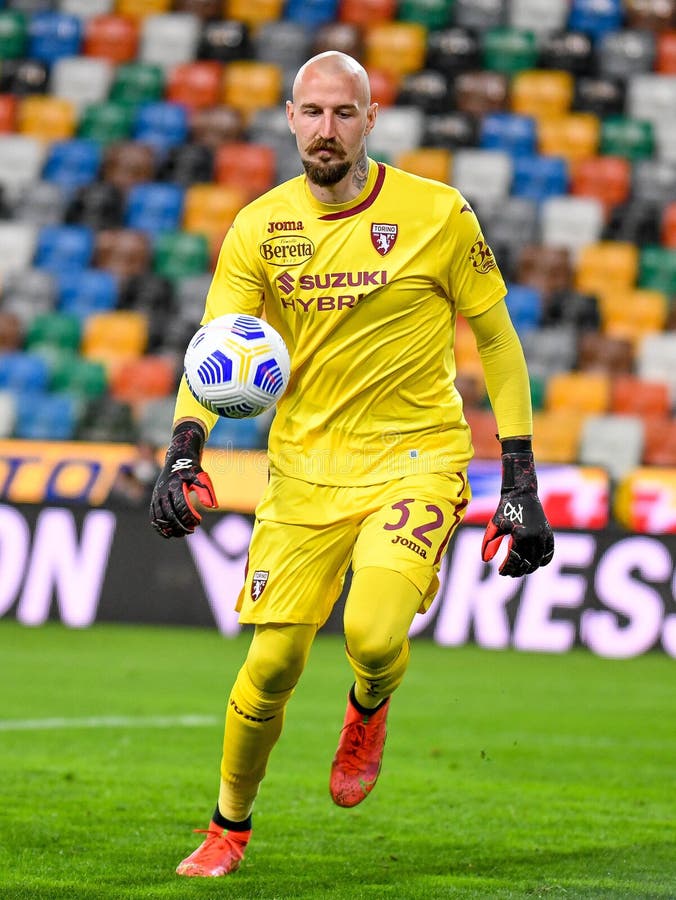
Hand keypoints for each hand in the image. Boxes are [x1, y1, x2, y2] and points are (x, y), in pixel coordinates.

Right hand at [150, 421, 216, 538]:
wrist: (177, 459)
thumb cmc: (192, 469)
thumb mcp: (201, 476)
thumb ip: (206, 490)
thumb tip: (213, 506)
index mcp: (175, 485)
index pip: (181, 506)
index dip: (190, 516)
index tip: (198, 521)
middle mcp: (163, 491)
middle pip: (170, 514)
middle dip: (181, 525)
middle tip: (192, 531)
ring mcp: (157, 496)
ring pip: (160, 517)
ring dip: (170, 528)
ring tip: (182, 534)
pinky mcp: (154, 499)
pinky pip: (153, 516)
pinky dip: (159, 527)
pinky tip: (168, 534)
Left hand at [481, 439, 553, 576]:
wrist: (522, 493)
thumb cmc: (505, 508)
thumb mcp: (494, 525)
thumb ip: (489, 543)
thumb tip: (485, 560)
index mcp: (520, 535)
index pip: (514, 560)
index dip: (507, 568)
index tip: (500, 572)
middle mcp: (534, 537)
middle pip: (527, 563)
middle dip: (518, 571)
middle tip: (509, 573)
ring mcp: (543, 536)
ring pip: (539, 561)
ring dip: (529, 568)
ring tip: (520, 570)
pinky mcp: (548, 533)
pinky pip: (549, 553)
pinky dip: (543, 560)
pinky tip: (535, 564)